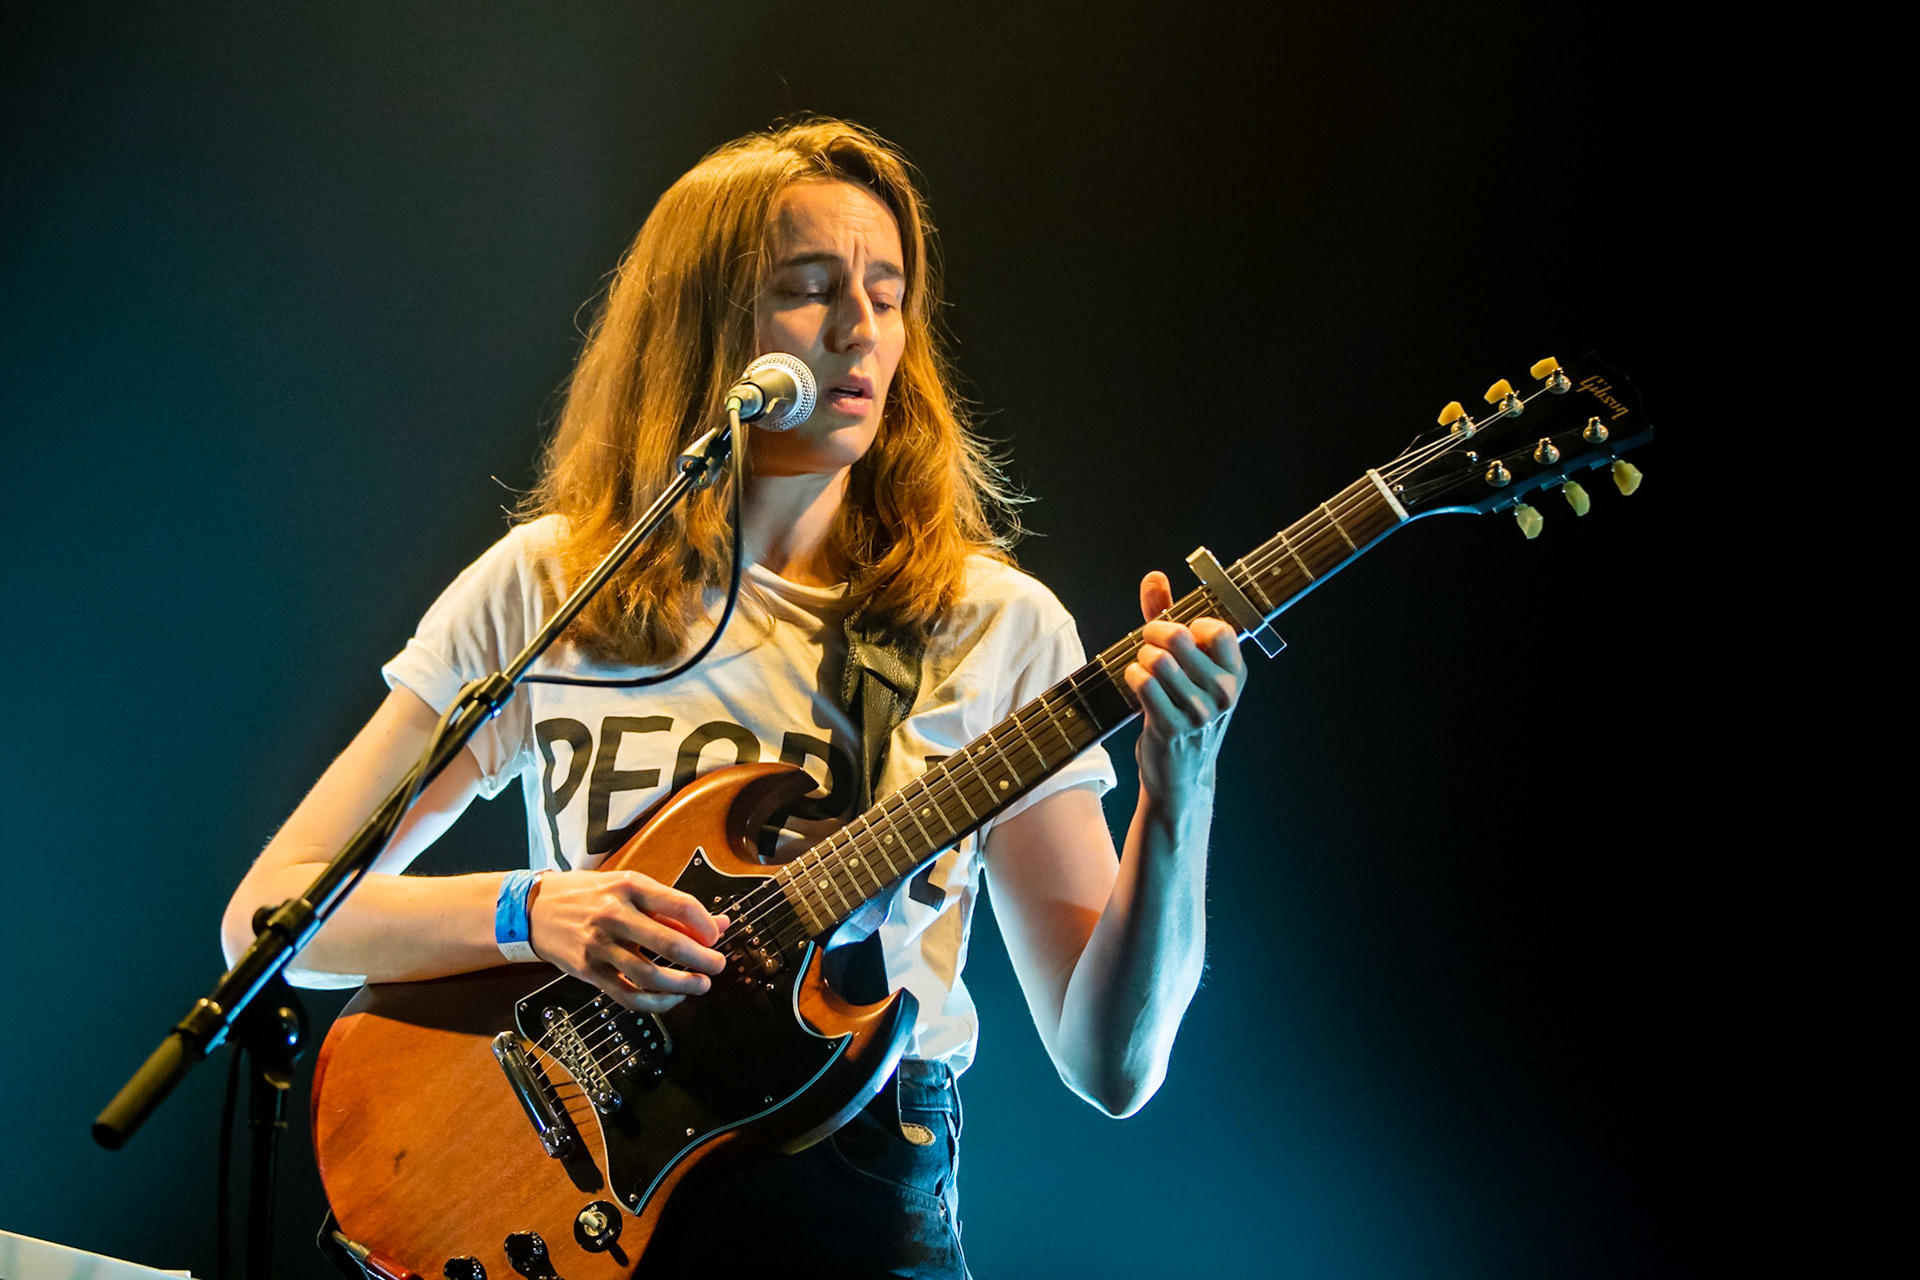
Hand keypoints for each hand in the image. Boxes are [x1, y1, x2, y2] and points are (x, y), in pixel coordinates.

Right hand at [528, 870, 729, 1011]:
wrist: (534, 909)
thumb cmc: (587, 895)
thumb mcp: (628, 887)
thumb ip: (672, 908)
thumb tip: (717, 925)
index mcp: (629, 887)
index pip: (679, 904)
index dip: (705, 925)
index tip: (716, 937)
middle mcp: (614, 915)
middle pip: (667, 943)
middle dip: (701, 959)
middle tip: (717, 965)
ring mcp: (599, 946)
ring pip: (649, 975)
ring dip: (682, 984)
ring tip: (701, 985)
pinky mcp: (590, 972)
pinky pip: (628, 995)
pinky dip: (655, 1002)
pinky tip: (671, 997)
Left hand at [1125, 571, 1245, 802]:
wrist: (1181, 773)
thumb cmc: (1184, 710)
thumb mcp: (1188, 666)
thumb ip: (1169, 616)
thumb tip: (1153, 576)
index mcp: (1236, 674)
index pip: (1218, 628)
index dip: (1190, 624)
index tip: (1180, 634)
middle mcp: (1224, 692)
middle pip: (1178, 637)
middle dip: (1153, 633)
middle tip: (1148, 642)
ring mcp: (1199, 712)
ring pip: (1157, 659)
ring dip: (1141, 658)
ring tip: (1144, 668)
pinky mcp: (1171, 727)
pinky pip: (1143, 682)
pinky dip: (1132, 676)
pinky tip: (1137, 684)